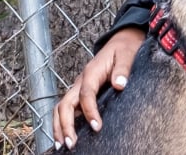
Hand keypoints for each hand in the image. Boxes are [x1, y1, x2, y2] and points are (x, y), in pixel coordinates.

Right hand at [52, 27, 145, 149]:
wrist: (121, 42)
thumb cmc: (124, 49)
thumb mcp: (126, 55)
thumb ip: (123, 69)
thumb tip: (119, 84)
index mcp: (91, 72)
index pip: (86, 94)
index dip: (90, 112)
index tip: (97, 127)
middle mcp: (81, 81)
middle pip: (65, 104)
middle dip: (65, 124)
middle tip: (71, 143)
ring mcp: (78, 88)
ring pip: (61, 107)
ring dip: (59, 126)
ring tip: (62, 145)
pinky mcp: (80, 93)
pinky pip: (67, 109)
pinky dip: (62, 122)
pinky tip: (65, 136)